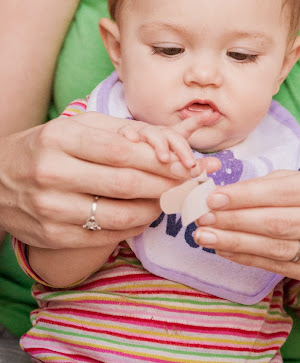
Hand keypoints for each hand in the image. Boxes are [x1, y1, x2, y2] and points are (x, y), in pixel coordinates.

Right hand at [0, 113, 218, 248]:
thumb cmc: (48, 148)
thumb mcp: (76, 127)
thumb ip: (121, 132)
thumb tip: (169, 147)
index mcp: (60, 139)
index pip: (122, 151)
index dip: (161, 161)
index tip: (186, 166)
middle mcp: (52, 173)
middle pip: (126, 183)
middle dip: (166, 186)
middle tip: (188, 186)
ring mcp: (51, 209)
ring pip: (120, 214)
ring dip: (154, 209)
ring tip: (169, 200)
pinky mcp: (53, 236)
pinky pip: (106, 235)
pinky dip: (134, 227)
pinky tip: (144, 215)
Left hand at [194, 165, 299, 289]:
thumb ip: (272, 184)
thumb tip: (223, 196)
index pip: (286, 192)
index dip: (246, 196)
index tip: (213, 198)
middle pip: (280, 223)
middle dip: (235, 221)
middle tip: (202, 219)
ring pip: (277, 249)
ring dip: (235, 243)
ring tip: (206, 236)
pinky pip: (279, 267)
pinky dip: (248, 258)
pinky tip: (226, 249)